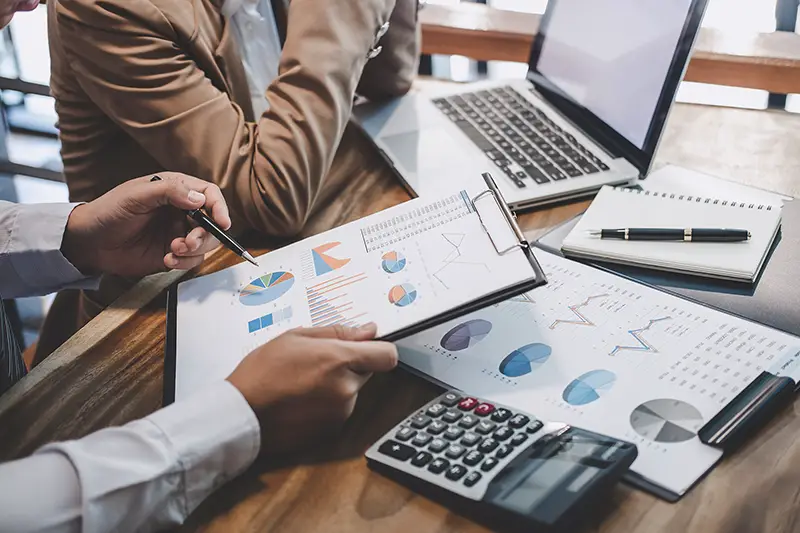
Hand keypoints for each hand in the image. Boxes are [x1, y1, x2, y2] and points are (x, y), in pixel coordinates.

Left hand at [61, 172, 231, 276]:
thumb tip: (199, 198)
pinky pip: (193, 260)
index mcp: (176, 190)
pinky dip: (184, 262)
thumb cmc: (109, 212)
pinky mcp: (174, 253)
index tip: (222, 222)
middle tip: (189, 243)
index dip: (219, 207)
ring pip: (206, 243)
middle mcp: (181, 211)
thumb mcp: (137, 195)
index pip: (209, 194)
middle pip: (212, 222)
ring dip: (195, 250)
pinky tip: (167, 259)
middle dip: (205, 235)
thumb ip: (169, 191)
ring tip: (174, 252)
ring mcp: (178, 232)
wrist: (90, 243)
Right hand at [227, 323, 397, 453]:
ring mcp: (340, 412)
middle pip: (367, 372)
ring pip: (352, 391)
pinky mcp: (332, 430)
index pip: (387, 356)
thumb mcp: (295, 337)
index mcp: (339, 360)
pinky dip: (327, 405)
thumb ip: (337, 332)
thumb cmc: (262, 372)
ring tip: (303, 383)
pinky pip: (340, 410)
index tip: (366, 347)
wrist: (241, 414)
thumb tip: (368, 331)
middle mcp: (346, 388)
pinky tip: (302, 401)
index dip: (379, 349)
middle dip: (349, 366)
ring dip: (337, 386)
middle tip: (317, 363)